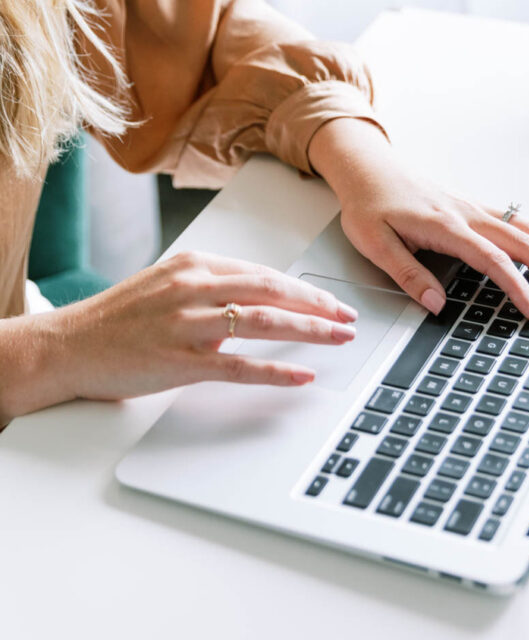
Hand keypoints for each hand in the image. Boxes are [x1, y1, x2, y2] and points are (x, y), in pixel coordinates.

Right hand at [3, 252, 358, 418]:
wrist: (68, 344)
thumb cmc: (120, 317)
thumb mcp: (168, 284)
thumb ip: (213, 287)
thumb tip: (259, 300)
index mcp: (195, 265)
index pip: (264, 273)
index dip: (304, 289)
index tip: (331, 301)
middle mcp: (194, 287)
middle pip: (272, 291)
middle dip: (317, 305)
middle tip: (348, 318)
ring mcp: (187, 324)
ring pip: (263, 322)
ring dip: (308, 331)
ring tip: (338, 339)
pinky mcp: (179, 361)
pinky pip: (238, 366)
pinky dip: (275, 371)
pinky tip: (301, 375)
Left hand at [307, 119, 528, 320]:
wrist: (368, 168)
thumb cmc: (369, 204)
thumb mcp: (374, 243)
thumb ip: (406, 273)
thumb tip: (436, 303)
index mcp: (446, 226)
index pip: (493, 261)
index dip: (519, 288)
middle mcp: (468, 215)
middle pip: (524, 244)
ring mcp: (476, 209)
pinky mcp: (476, 208)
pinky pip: (520, 221)